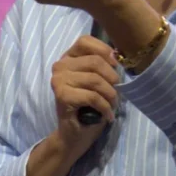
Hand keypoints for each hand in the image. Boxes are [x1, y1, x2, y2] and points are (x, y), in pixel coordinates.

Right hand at [49, 36, 120, 154]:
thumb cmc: (90, 106)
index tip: (115, 65)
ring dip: (110, 95)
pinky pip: (92, 96)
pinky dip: (105, 107)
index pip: (85, 41)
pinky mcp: (62, 96)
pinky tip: (107, 115)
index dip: (104, 51)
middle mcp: (60, 66)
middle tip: (116, 94)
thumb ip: (103, 64)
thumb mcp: (98, 80)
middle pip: (94, 61)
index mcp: (68, 57)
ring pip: (95, 79)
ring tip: (112, 105)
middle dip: (112, 79)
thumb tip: (117, 55)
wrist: (75, 135)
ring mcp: (58, 80)